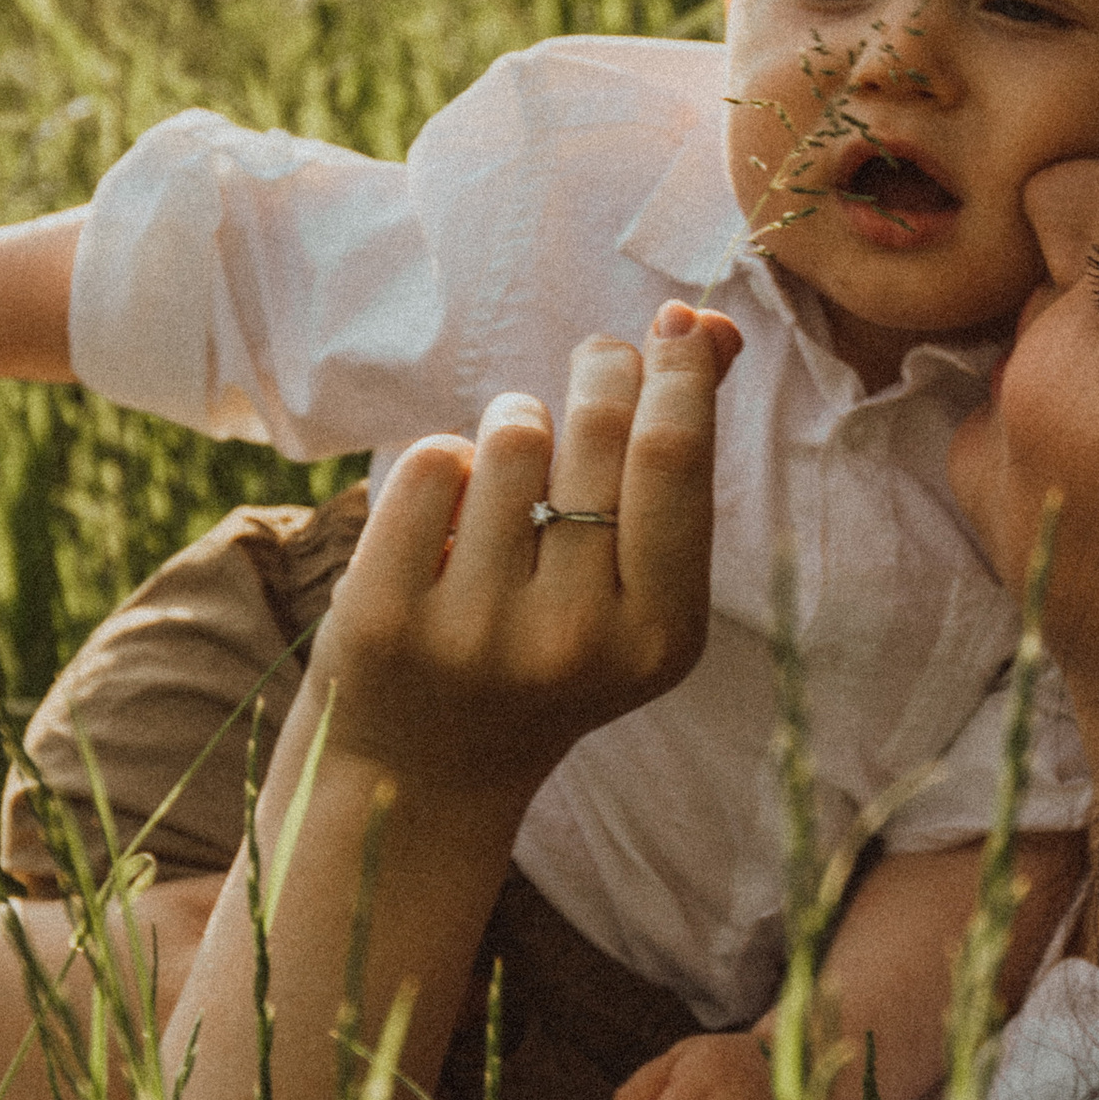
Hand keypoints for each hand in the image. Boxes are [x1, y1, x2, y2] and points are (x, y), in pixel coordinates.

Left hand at [307, 301, 739, 817]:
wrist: (425, 774)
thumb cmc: (548, 652)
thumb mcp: (635, 588)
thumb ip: (678, 466)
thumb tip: (710, 328)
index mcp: (659, 638)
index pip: (673, 459)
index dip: (679, 370)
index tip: (676, 325)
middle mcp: (575, 642)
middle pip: (598, 429)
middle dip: (604, 368)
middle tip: (599, 361)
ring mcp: (476, 634)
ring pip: (513, 434)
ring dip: (515, 422)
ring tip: (514, 468)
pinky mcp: (388, 617)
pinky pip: (431, 461)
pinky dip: (446, 460)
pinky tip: (451, 511)